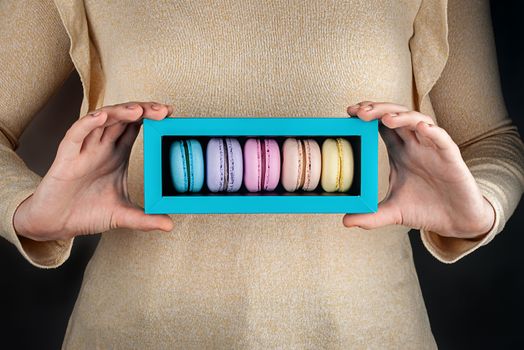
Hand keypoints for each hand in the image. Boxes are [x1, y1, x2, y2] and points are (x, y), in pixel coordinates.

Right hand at [14, 101, 174, 241]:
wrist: (55, 223)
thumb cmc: (86, 212)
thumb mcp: (122, 215)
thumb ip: (146, 219)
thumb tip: (169, 225)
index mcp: (117, 154)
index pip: (136, 127)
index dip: (152, 118)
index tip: (170, 114)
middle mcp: (102, 146)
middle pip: (124, 118)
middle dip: (143, 110)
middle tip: (163, 110)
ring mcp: (85, 149)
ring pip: (102, 120)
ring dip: (120, 112)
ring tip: (139, 110)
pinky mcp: (67, 156)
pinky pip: (76, 133)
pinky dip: (88, 123)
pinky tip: (102, 118)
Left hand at [342, 101, 495, 239]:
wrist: (457, 221)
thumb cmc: (426, 209)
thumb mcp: (393, 213)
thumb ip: (370, 216)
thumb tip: (345, 222)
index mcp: (399, 152)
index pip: (380, 126)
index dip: (367, 116)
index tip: (350, 113)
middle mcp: (414, 145)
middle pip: (395, 116)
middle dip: (378, 110)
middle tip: (360, 112)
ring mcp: (432, 149)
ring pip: (417, 121)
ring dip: (401, 117)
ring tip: (385, 119)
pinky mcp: (450, 157)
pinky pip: (442, 138)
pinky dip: (432, 131)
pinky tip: (420, 128)